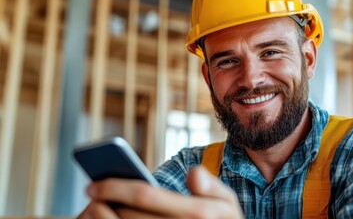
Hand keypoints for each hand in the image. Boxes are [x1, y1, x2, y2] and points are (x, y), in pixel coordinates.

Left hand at [76, 166, 242, 218]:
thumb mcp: (227, 201)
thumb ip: (211, 185)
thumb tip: (193, 173)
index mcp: (195, 212)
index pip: (145, 195)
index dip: (114, 187)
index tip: (95, 183)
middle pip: (128, 217)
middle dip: (104, 203)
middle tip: (90, 193)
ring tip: (92, 208)